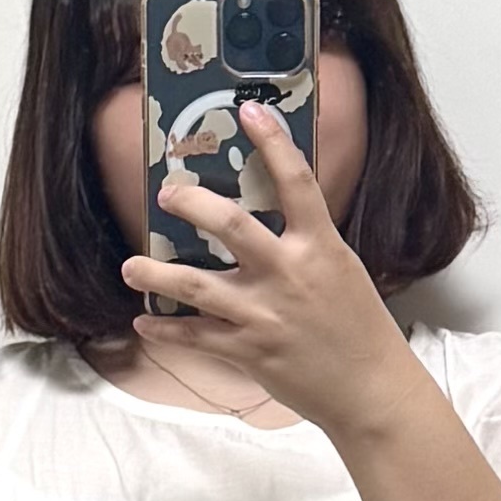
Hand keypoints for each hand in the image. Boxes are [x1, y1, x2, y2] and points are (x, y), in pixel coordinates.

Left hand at [118, 109, 421, 447]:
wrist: (370, 390)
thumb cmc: (359, 327)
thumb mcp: (341, 269)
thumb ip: (306, 241)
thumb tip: (272, 209)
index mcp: (319, 246)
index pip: (296, 180)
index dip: (272, 141)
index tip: (249, 110)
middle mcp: (288, 273)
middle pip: (230, 225)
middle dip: (191, 203)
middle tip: (167, 194)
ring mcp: (264, 313)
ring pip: (195, 285)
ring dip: (156, 273)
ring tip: (130, 265)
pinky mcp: (248, 350)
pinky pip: (195, 336)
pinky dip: (165, 329)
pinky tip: (144, 321)